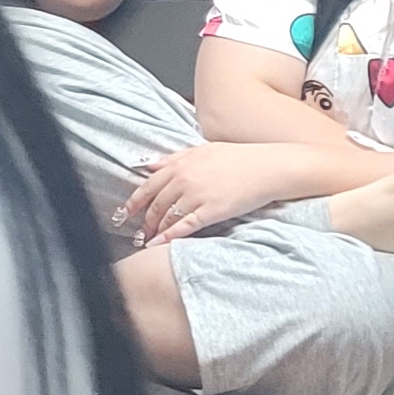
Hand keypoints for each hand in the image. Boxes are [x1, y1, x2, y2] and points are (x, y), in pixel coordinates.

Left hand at [120, 139, 328, 246]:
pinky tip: (158, 244)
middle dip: (144, 220)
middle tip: (137, 231)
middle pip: (155, 204)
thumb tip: (149, 165)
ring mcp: (197, 196)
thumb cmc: (238, 157)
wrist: (269, 167)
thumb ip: (174, 158)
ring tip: (147, 240)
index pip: (148, 186)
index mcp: (179, 165)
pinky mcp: (212, 211)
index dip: (133, 202)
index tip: (124, 213)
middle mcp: (184, 180)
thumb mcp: (202, 150)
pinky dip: (168, 236)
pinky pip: (184, 227)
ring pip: (167, 217)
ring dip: (154, 230)